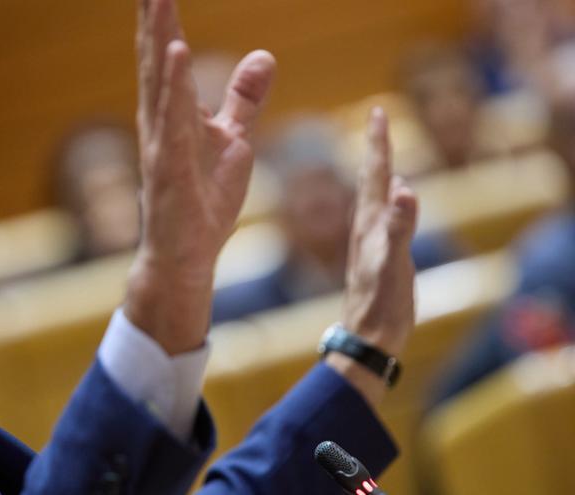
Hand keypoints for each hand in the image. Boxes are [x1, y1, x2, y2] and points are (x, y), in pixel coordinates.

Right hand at [124, 0, 275, 354]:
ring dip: (160, 36)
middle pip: (157, 58)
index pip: (170, 55)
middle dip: (155, 16)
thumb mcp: (234, 141)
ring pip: (160, 81)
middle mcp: (161, 121)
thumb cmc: (203, 201)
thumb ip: (244, 100)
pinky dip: (173, 86)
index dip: (166, 18)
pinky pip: (171, 121)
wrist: (187, 255)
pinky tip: (176, 52)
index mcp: (175, 113)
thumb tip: (263, 56)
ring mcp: (162, 144)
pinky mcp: (169, 169)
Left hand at [330, 108, 417, 406]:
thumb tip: (403, 188)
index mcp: (369, 223)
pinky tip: (389, 204)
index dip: (378, 143)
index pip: (374, 174)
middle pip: (371, 179)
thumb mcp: (395, 262)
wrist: (367, 335)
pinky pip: (381, 218)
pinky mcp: (377, 256)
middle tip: (378, 119)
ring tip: (381, 154)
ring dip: (379, 171)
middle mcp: (365, 226)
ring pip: (373, 197)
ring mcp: (370, 241)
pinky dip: (386, 201)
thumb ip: (399, 226)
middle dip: (377, 148)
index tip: (377, 112)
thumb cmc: (381, 302)